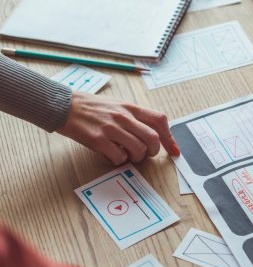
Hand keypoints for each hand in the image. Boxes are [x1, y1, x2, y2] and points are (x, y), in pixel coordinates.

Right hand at [57, 92, 179, 164]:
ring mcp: (111, 128)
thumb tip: (155, 134)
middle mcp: (123, 117)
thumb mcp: (118, 105)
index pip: (159, 120)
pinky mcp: (98, 139)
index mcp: (130, 107)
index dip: (170, 138)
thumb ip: (136, 117)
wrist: (64, 105)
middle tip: (145, 154)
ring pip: (139, 150)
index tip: (174, 151)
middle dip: (153, 151)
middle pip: (153, 138)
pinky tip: (113, 155)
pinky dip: (120, 161)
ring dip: (137, 158)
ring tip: (127, 155)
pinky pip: (119, 157)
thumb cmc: (93, 107)